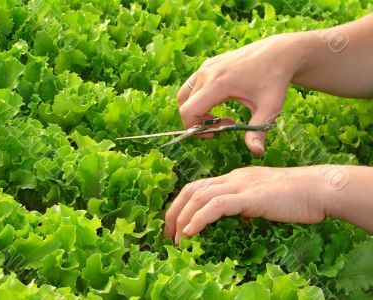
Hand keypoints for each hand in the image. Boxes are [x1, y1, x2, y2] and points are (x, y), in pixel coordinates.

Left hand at [164, 166, 326, 243]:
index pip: (198, 187)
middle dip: (174, 211)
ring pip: (200, 196)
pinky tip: (191, 232)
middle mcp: (232, 178)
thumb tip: (239, 216)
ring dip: (182, 218)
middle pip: (192, 189)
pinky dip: (199, 218)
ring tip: (176, 238)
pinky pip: (217, 205)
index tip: (175, 224)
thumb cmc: (294, 196)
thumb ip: (247, 204)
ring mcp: (240, 185)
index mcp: (234, 178)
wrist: (317, 188)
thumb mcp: (263, 198)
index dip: (181, 204)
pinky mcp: (250, 196)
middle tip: (168, 233)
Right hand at [178, 34, 301, 154]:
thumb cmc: (275, 79)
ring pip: (185, 95)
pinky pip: (192, 86)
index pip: (189, 111)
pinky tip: (220, 103)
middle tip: (221, 127)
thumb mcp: (269, 107)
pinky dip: (199, 100)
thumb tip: (256, 152)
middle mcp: (207, 73)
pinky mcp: (208, 65)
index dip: (194, 128)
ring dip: (195, 110)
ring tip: (218, 117)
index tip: (214, 134)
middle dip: (197, 122)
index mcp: (218, 83)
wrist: (279, 53)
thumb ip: (258, 131)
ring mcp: (206, 67)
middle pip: (185, 104)